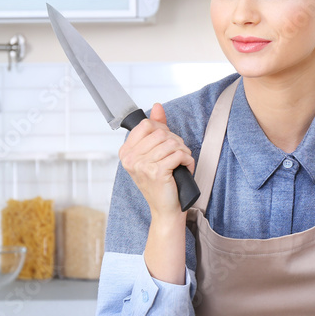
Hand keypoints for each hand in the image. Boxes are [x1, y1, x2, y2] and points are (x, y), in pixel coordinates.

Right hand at [119, 103, 195, 218]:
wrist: (165, 209)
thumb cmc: (161, 182)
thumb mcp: (154, 154)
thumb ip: (155, 129)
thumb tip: (157, 106)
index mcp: (126, 152)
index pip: (146, 125)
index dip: (162, 130)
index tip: (168, 142)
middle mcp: (131, 159)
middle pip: (161, 133)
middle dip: (176, 141)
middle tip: (178, 155)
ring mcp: (142, 165)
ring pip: (171, 143)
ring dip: (183, 151)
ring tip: (182, 162)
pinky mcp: (156, 172)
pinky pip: (178, 154)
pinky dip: (187, 160)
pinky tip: (185, 167)